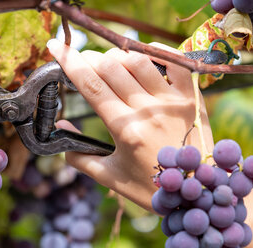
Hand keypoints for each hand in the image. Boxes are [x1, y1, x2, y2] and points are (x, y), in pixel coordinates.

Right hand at [47, 39, 213, 211]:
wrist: (195, 194)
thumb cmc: (148, 187)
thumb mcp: (108, 176)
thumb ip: (78, 156)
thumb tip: (61, 127)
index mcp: (125, 129)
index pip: (91, 85)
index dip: (69, 62)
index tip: (56, 48)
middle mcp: (148, 111)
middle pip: (110, 67)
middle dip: (88, 57)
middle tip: (80, 59)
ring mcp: (172, 102)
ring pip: (138, 60)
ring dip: (116, 55)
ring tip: (108, 61)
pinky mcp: (192, 98)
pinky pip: (176, 62)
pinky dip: (156, 52)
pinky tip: (141, 54)